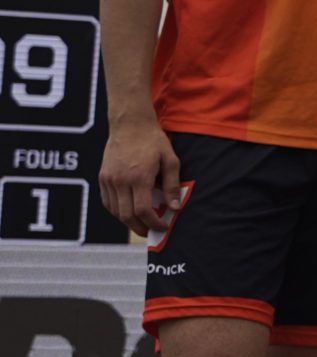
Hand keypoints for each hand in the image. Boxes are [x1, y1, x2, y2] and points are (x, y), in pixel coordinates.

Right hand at [99, 119, 182, 236]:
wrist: (129, 124)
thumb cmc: (153, 141)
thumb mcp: (170, 161)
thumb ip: (172, 186)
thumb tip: (175, 208)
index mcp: (139, 177)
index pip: (143, 210)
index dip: (154, 223)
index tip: (163, 227)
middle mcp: (120, 180)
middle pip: (127, 215)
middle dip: (141, 228)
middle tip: (152, 232)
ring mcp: (108, 179)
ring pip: (115, 211)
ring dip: (129, 222)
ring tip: (142, 224)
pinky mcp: (102, 177)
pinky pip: (107, 202)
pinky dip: (117, 211)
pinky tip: (128, 212)